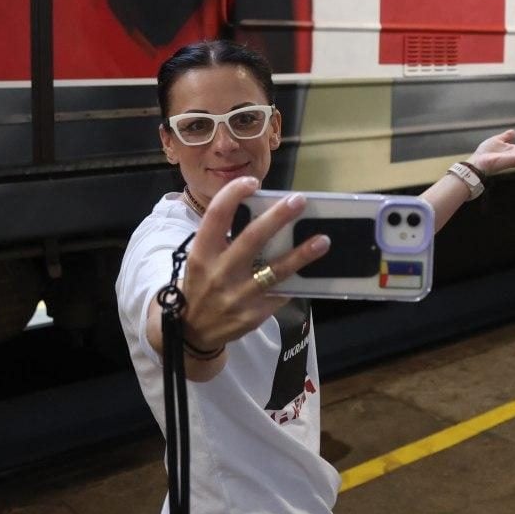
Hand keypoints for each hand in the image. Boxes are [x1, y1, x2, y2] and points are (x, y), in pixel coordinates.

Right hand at [177, 177, 328, 351]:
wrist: (191, 331)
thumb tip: (263, 215)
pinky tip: (312, 271)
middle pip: (252, 238)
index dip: (233, 194)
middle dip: (277, 217)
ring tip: (323, 240)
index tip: (252, 182)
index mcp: (201, 253)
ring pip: (275, 270)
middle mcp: (218, 272)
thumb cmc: (200, 284)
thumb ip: (223, 240)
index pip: (216, 215)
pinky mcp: (254, 314)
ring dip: (301, 254)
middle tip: (298, 200)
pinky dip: (296, 280)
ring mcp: (237, 295)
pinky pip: (281, 293)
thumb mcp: (201, 260)